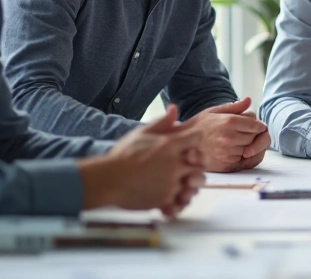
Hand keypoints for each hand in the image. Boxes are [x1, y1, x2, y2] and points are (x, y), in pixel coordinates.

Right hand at [79, 104, 203, 216]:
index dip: (195, 140)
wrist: (107, 180)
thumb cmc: (122, 156)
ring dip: (191, 183)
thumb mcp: (141, 134)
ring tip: (180, 182)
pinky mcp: (165, 200)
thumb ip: (161, 122)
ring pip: (196, 184)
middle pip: (202, 163)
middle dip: (197, 164)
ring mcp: (171, 184)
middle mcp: (174, 164)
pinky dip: (181, 200)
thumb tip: (174, 108)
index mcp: (169, 145)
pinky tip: (173, 196)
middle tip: (187, 165)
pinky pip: (183, 202)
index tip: (188, 145)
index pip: (197, 137)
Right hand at [186, 97, 270, 171]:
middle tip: (247, 132)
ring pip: (250, 149)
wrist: (181, 145)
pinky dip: (243, 156)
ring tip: (238, 141)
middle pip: (254, 137)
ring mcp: (228, 153)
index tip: (256, 125)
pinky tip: (234, 150)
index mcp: (228, 122)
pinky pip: (243, 161)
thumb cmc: (198, 126)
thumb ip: (234, 107)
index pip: (255, 125)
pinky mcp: (225, 165)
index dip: (258, 125)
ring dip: (249, 145)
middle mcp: (229, 138)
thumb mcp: (213, 111)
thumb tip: (249, 100)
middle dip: (254, 134)